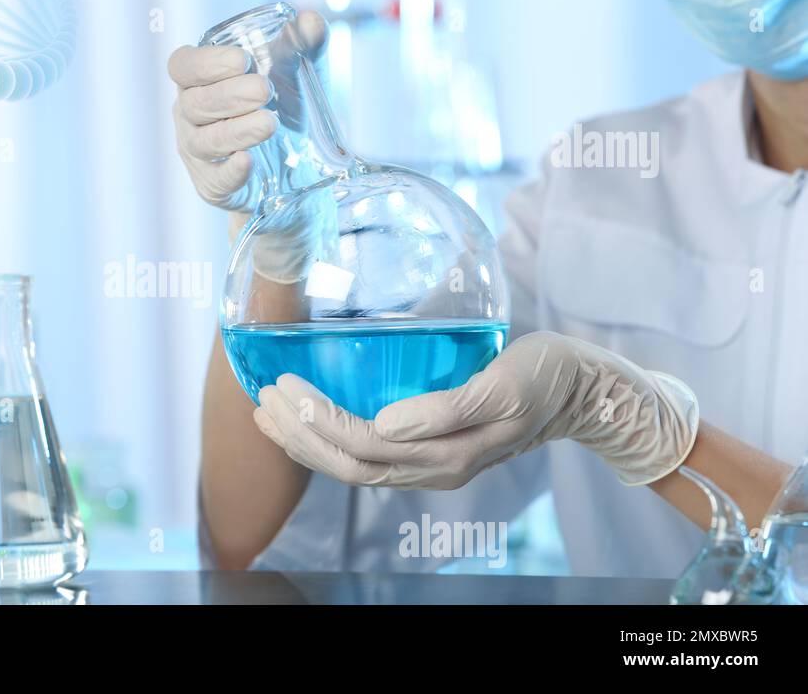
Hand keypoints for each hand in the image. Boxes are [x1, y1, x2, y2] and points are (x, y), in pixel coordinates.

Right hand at [167, 11, 327, 210]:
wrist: (297, 165)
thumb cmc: (284, 108)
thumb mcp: (297, 73)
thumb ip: (303, 44)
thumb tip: (310, 21)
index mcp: (200, 80)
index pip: (183, 66)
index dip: (206, 62)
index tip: (242, 61)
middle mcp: (190, 116)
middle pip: (194, 103)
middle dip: (229, 95)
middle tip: (264, 90)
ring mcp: (198, 153)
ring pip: (205, 141)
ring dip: (236, 130)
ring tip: (270, 123)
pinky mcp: (214, 185)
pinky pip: (216, 179)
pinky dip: (231, 171)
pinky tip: (248, 161)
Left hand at [251, 331, 699, 489]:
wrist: (582, 391)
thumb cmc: (544, 378)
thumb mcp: (500, 387)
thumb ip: (444, 410)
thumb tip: (386, 424)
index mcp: (445, 457)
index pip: (363, 449)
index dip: (318, 424)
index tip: (285, 387)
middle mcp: (431, 468)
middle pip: (347, 465)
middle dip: (300, 436)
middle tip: (263, 397)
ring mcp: (429, 462)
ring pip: (353, 464)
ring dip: (307, 441)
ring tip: (268, 413)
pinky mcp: (429, 447)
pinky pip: (369, 453)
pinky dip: (331, 438)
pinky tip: (309, 420)